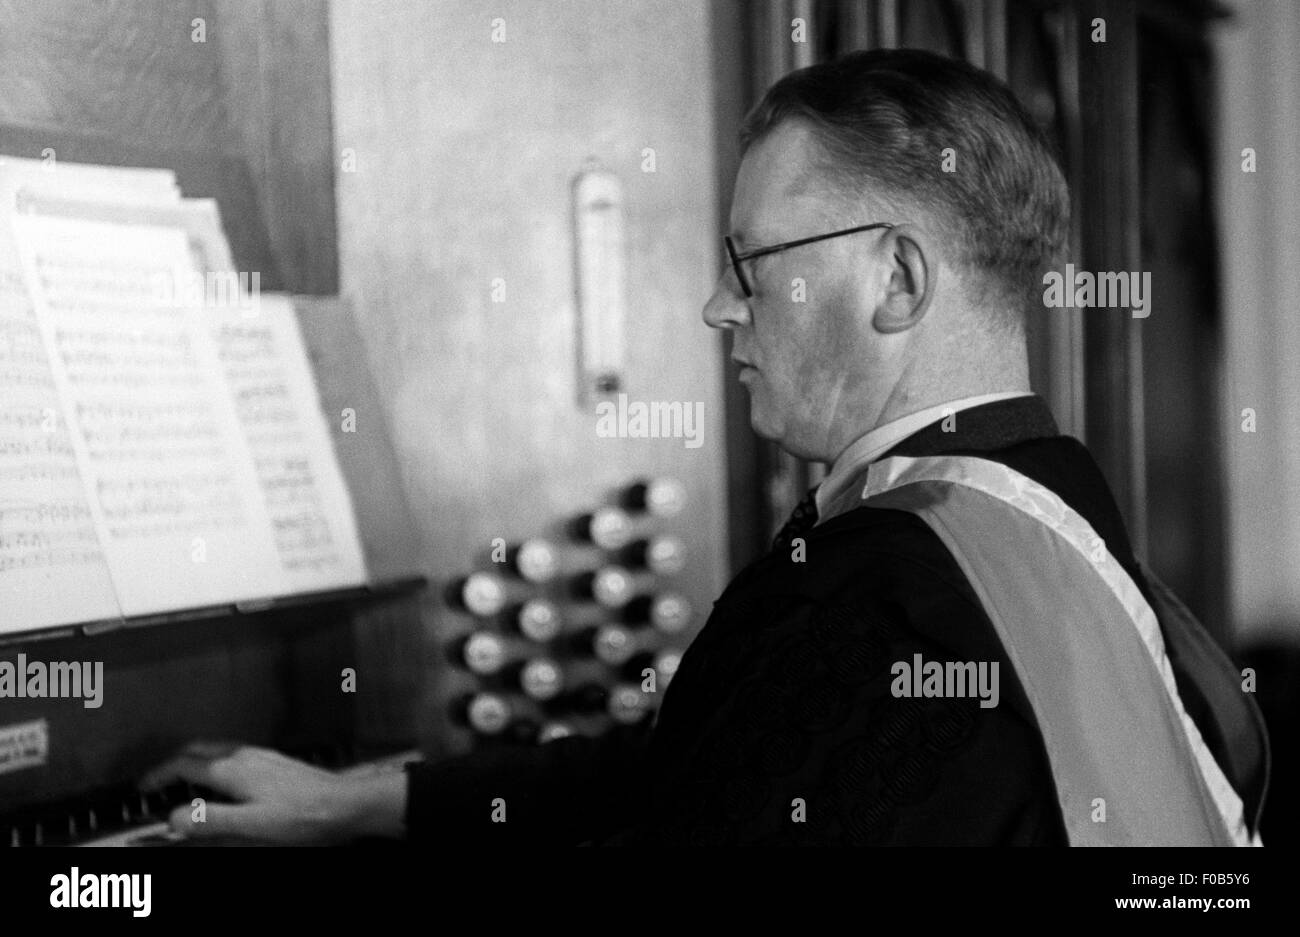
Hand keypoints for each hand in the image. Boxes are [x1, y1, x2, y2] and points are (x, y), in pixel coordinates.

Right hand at [141, 742, 402, 844]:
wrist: (344, 804)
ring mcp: (261, 757)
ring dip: (195, 764)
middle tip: (158, 783)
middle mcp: (245, 756)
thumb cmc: (302, 815)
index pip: (183, 765)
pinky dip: (216, 767)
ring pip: (217, 752)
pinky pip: (234, 757)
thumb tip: (175, 818)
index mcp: (232, 769)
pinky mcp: (275, 763)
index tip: (144, 788)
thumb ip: (210, 820)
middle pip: (198, 751)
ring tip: (185, 784)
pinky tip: (224, 784)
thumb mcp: (250, 825)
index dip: (159, 776)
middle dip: (173, 764)